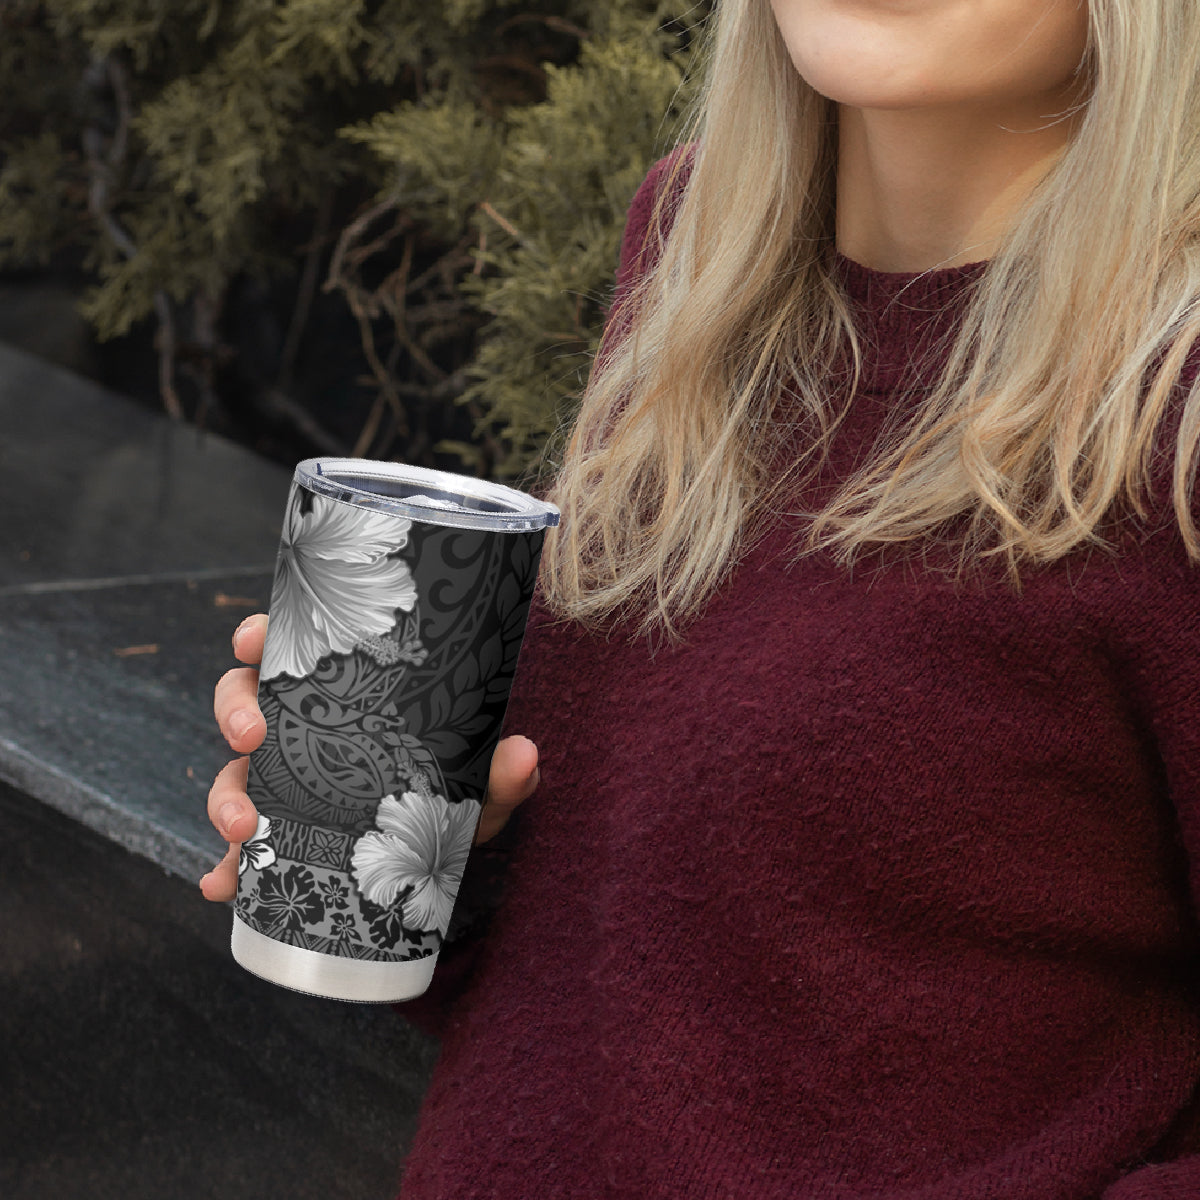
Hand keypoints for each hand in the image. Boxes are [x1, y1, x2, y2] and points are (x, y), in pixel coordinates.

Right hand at [198, 614, 539, 900]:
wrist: (445, 861)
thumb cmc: (456, 799)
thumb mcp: (480, 788)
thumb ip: (502, 773)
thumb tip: (524, 754)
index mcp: (340, 697)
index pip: (291, 651)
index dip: (260, 637)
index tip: (254, 639)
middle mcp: (302, 732)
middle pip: (243, 702)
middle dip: (234, 713)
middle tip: (252, 736)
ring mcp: (284, 784)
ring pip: (232, 774)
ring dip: (224, 797)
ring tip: (242, 829)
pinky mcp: (278, 838)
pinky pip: (237, 851)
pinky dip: (223, 869)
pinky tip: (220, 886)